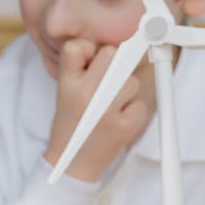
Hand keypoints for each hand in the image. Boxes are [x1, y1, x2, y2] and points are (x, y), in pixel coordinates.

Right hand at [43, 39, 148, 181]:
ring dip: (125, 92)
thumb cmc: (72, 123)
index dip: (89, 50)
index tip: (90, 59)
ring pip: (131, 80)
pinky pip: (140, 103)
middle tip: (103, 86)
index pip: (78, 46)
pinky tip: (116, 121)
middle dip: (113, 67)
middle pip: (112, 55)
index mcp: (66, 84)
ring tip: (108, 108)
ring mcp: (105, 111)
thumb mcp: (64, 91)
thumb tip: (120, 42)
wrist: (72, 163)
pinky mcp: (123, 126)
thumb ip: (82, 66)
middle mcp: (84, 95)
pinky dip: (133, 111)